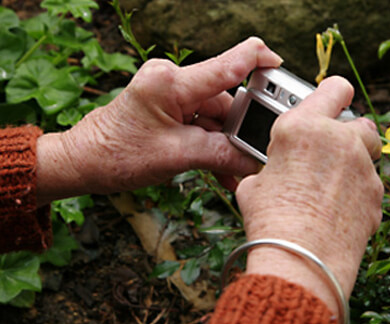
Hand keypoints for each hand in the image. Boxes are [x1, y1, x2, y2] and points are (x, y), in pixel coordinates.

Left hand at [36, 37, 282, 204]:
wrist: (84, 163)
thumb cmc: (116, 155)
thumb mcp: (176, 157)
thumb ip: (221, 156)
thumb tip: (255, 163)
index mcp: (171, 82)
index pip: (228, 63)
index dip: (260, 61)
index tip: (282, 67)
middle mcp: (173, 82)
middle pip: (224, 101)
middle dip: (238, 131)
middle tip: (251, 157)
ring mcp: (171, 96)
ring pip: (215, 118)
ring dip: (225, 146)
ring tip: (234, 173)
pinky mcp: (169, 109)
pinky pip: (201, 125)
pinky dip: (211, 146)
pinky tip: (222, 170)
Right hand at [236, 76, 382, 314]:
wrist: (301, 261)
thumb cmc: (271, 222)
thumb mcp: (256, 185)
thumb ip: (274, 166)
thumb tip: (278, 172)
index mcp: (303, 127)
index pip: (334, 87)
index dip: (333, 93)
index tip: (330, 101)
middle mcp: (339, 140)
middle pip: (358, 121)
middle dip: (345, 134)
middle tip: (326, 154)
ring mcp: (363, 167)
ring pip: (368, 152)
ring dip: (354, 161)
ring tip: (331, 184)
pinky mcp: (376, 194)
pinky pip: (370, 184)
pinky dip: (359, 191)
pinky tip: (339, 209)